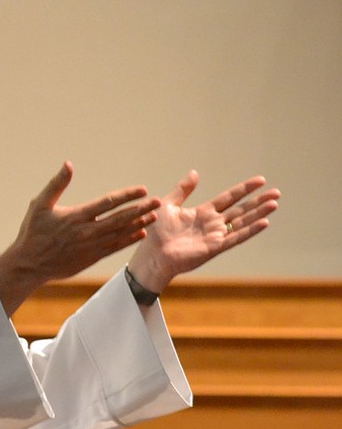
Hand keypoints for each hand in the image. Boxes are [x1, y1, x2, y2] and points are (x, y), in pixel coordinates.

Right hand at [0, 161, 160, 314]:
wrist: (29, 265)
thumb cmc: (32, 233)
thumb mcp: (39, 205)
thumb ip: (56, 184)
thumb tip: (69, 164)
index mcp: (76, 216)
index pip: (108, 203)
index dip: (127, 196)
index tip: (142, 190)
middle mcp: (87, 231)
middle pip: (120, 218)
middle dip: (140, 209)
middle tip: (157, 201)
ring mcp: (90, 247)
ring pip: (120, 233)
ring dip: (138, 224)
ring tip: (153, 215)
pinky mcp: (90, 258)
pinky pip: (114, 248)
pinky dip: (128, 240)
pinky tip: (141, 233)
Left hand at [129, 171, 279, 293]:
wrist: (151, 255)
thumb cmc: (155, 233)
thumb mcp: (168, 205)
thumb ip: (183, 190)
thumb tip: (195, 173)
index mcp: (203, 213)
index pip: (229, 198)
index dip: (244, 189)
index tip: (260, 180)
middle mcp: (212, 224)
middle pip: (241, 210)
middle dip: (258, 201)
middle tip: (276, 192)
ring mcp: (215, 236)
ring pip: (242, 222)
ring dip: (259, 213)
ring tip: (275, 204)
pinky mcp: (214, 248)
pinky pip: (235, 238)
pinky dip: (250, 230)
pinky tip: (264, 222)